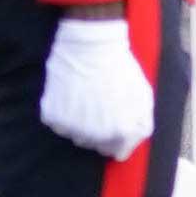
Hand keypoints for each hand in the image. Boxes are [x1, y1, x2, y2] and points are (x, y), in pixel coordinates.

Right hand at [38, 9, 155, 158]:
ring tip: (86, 97)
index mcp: (120, 132)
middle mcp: (95, 135)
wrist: (90, 44)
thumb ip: (142, 124)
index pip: (118, 152)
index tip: (116, 122)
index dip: (118, 137)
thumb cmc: (119, 68)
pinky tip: (70, 94)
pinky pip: (58, 125)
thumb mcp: (143, 95)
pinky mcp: (52, 116)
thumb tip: (130, 143)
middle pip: (96, 145)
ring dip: (81, 124)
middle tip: (99, 105)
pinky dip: (62, 113)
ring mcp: (71, 127)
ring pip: (76, 136)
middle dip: (100, 130)